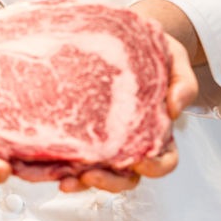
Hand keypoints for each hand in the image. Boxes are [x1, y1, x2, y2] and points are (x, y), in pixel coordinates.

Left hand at [57, 29, 195, 193]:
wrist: (126, 37)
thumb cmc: (153, 52)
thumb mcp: (176, 61)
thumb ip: (183, 83)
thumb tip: (176, 107)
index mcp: (157, 132)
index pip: (162, 161)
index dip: (154, 167)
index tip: (142, 161)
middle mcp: (129, 143)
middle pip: (124, 177)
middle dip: (108, 182)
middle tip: (90, 175)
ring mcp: (102, 141)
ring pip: (93, 173)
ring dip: (77, 181)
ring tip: (63, 177)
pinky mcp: (76, 132)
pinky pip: (65, 154)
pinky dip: (52, 164)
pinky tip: (37, 163)